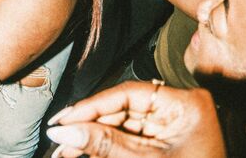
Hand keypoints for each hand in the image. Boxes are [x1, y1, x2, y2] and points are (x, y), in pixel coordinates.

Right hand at [47, 81, 224, 157]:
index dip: (91, 106)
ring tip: (64, 151)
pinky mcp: (162, 144)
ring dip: (92, 139)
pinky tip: (82, 152)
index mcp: (186, 105)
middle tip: (59, 137)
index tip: (64, 119)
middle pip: (122, 109)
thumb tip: (66, 130)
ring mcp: (171, 128)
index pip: (129, 93)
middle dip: (88, 125)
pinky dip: (106, 147)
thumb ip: (105, 144)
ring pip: (120, 126)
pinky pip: (128, 140)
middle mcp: (179, 111)